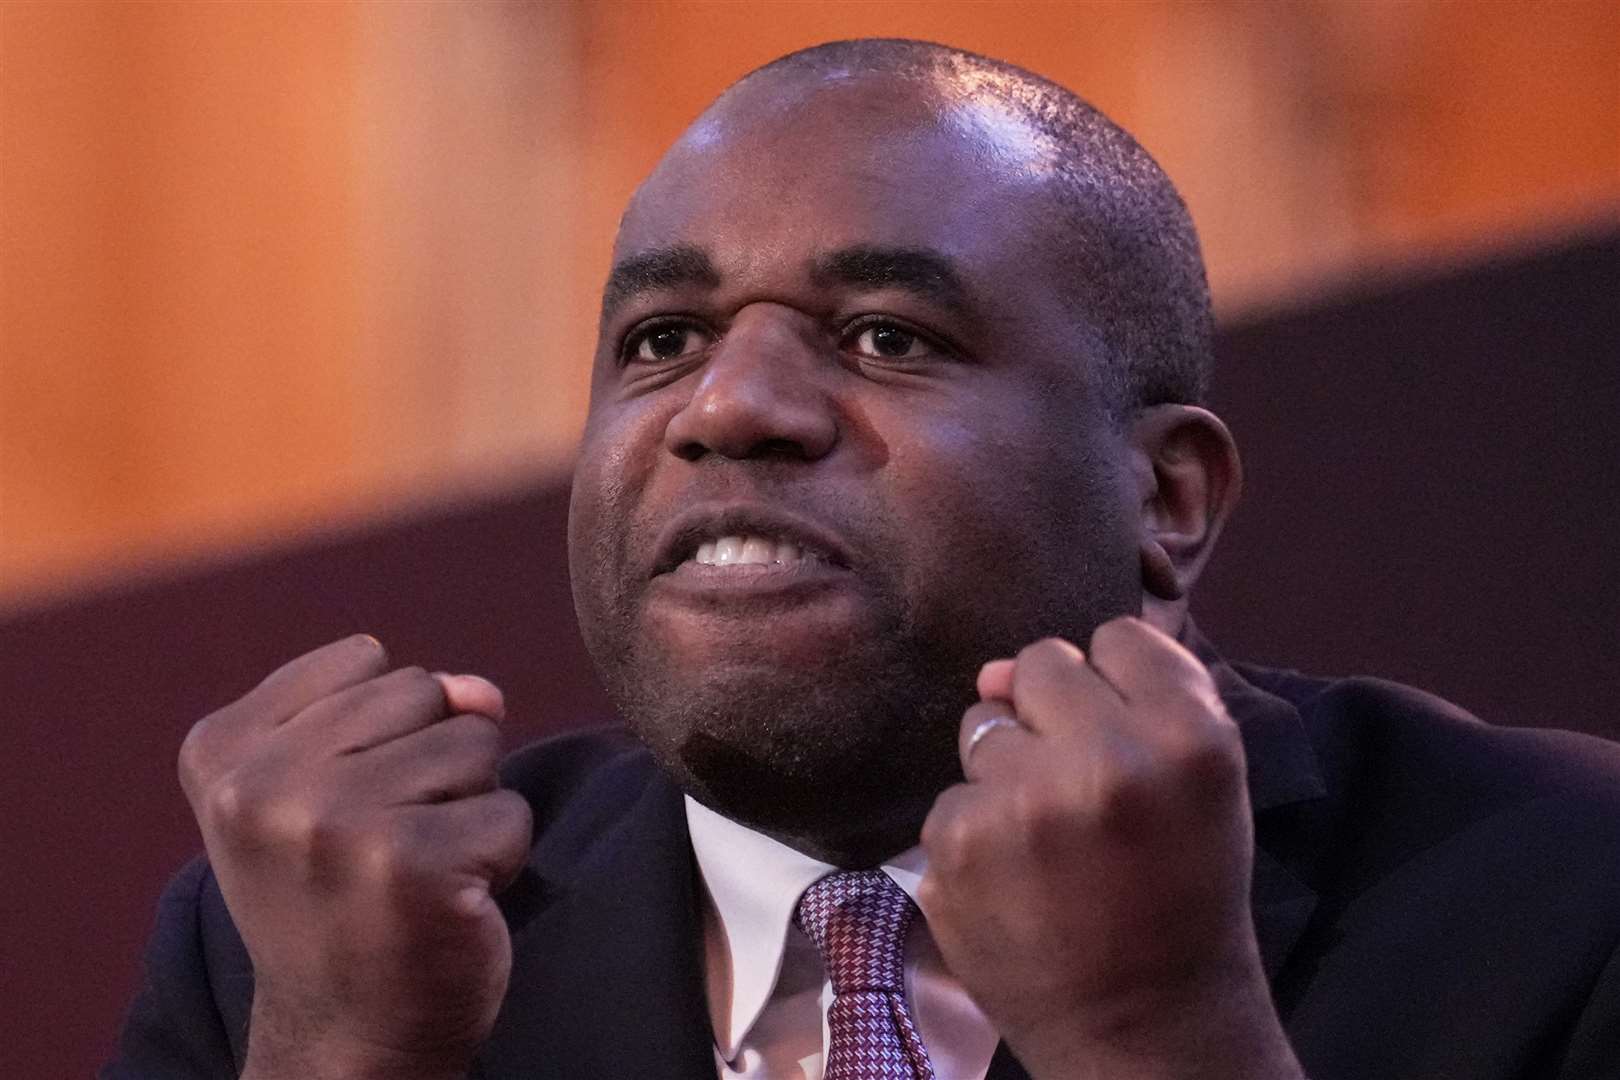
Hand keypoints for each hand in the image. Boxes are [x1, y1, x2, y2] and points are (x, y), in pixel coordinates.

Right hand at [177, 635, 532, 1079]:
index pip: (367, 659)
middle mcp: (261, 786)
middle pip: (425, 694)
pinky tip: (448, 902)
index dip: (383, 729)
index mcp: (221, 750)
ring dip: (468, 806)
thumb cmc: (347, 892)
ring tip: (416, 867)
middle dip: (431, 763)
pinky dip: (501, 856)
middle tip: (385, 845)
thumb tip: (482, 693)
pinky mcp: (412, 869)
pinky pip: (511, 812)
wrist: (347, 1034)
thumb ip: (404, 706)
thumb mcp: (337, 781)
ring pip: (476, 743)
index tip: (343, 806)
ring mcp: (334, 827)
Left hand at [917, 617, 1301, 1079]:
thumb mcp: (1200, 787)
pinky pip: (951, 796)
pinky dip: (974, 830)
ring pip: (983, 726)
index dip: (1115, 684)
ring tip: (1047, 839)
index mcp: (1186, 739)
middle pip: (1039, 663)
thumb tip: (996, 671)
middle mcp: (1104, 760)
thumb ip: (1128, 700)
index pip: (1118, 638)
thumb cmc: (1180, 894)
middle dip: (1051, 713)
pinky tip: (1014, 878)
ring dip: (1007, 770)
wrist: (1143, 1026)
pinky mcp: (957, 846)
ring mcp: (1021, 803)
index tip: (1123, 734)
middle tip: (1077, 785)